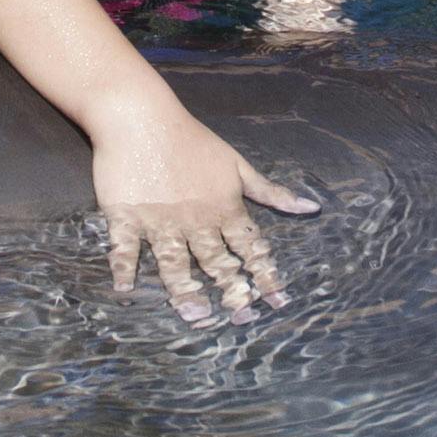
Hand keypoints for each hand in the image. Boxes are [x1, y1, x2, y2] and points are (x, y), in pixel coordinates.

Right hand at [91, 101, 320, 324]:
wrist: (143, 117)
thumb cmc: (192, 140)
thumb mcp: (237, 164)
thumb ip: (270, 192)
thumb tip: (312, 208)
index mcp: (224, 208)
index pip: (250, 247)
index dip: (265, 275)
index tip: (279, 302)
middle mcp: (196, 219)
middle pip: (216, 262)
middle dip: (231, 291)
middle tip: (241, 319)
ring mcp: (160, 220)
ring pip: (175, 262)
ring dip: (185, 291)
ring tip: (194, 316)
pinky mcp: (127, 216)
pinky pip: (125, 248)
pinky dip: (124, 268)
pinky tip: (125, 290)